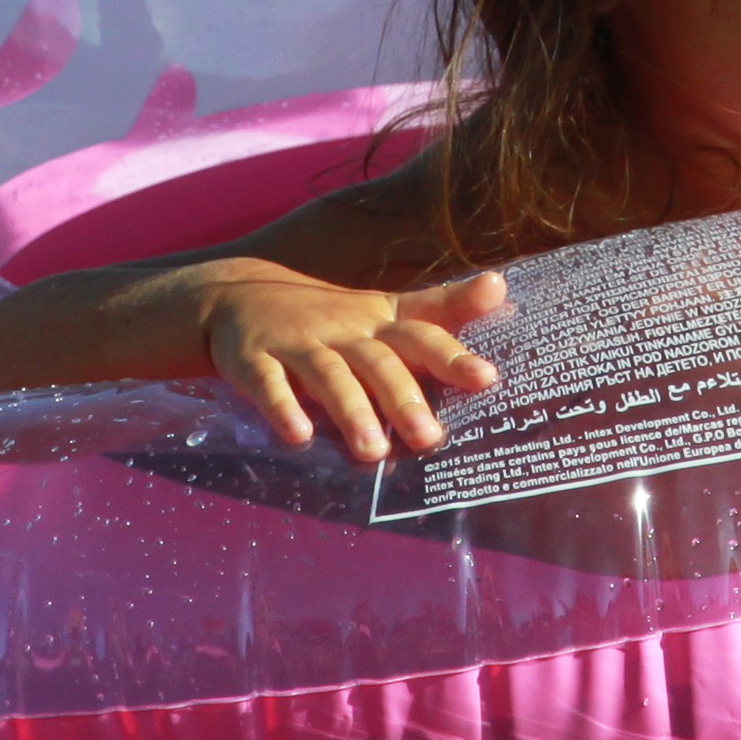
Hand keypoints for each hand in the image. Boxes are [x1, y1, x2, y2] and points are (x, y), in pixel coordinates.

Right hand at [199, 266, 507, 460]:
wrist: (237, 296)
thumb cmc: (330, 317)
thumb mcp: (384, 309)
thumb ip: (441, 308)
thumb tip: (503, 286)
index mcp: (379, 322)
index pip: (422, 333)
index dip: (453, 355)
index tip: (487, 377)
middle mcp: (343, 330)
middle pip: (378, 362)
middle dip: (404, 399)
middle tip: (430, 438)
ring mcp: (297, 343)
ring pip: (328, 376)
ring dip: (351, 411)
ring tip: (374, 452)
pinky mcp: (253, 360)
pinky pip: (268, 385)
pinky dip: (282, 408)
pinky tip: (298, 435)